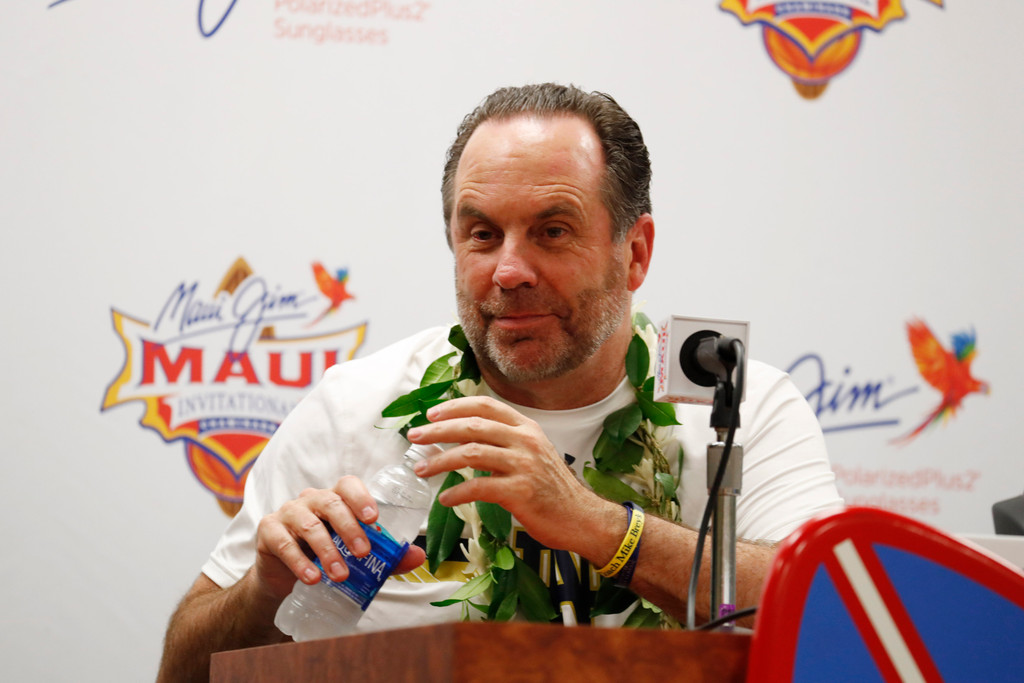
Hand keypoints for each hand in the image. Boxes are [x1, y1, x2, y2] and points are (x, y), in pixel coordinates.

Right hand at [254, 477, 426, 599]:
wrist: (284, 579)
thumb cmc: (325, 557)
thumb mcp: (355, 557)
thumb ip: (386, 557)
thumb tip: (418, 556)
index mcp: (335, 499)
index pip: (348, 485)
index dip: (360, 497)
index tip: (373, 518)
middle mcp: (311, 500)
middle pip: (331, 502)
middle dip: (348, 527)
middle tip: (363, 553)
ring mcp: (288, 513)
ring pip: (309, 524)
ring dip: (327, 550)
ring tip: (340, 575)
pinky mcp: (268, 531)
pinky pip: (284, 543)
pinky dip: (299, 562)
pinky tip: (312, 578)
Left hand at [406, 395, 609, 553]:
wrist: (582, 517)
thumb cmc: (553, 489)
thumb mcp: (533, 454)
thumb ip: (504, 443)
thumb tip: (464, 439)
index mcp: (526, 428)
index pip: (485, 405)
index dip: (454, 406)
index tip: (432, 414)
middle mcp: (525, 441)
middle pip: (472, 425)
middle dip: (438, 430)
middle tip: (415, 437)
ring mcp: (524, 465)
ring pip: (471, 453)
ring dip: (440, 461)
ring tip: (422, 469)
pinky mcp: (520, 492)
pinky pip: (478, 487)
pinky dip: (457, 493)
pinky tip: (446, 499)